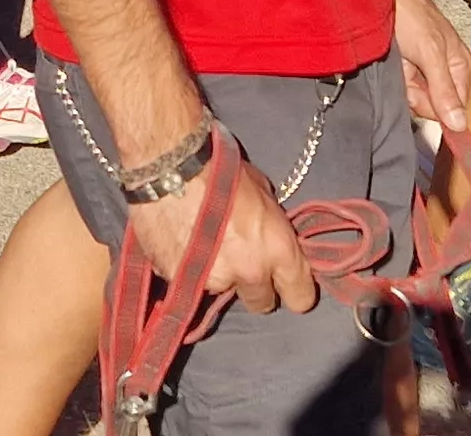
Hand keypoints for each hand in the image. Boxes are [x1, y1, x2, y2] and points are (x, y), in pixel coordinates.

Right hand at [121, 143, 317, 315]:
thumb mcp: (262, 192)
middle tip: (241, 262)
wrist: (169, 168)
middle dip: (254, 287)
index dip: (294, 290)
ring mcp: (213, 282)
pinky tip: (180, 243)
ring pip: (223, 292)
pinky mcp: (180, 282)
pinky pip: (190, 283)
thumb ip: (270, 226)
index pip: (301, 297)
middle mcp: (251, 273)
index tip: (285, 282)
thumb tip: (268, 236)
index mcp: (278, 250)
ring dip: (219, 275)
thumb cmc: (221, 170)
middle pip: (261, 303)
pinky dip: (188, 269)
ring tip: (203, 245)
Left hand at [393, 0, 468, 135]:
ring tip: (402, 62)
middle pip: (433, 107)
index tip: (425, 98)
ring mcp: (423, 73)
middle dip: (417, 94)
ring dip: (404, 84)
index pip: (457, 110)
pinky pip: (401, 90)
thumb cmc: (413, 15)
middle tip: (411, 70)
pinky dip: (394, 80)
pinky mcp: (406, 72)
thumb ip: (444, 89)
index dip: (440, 111)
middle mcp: (444, 74)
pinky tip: (395, 63)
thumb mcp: (431, 54)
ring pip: (415, 99)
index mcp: (460, 69)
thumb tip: (460, 125)